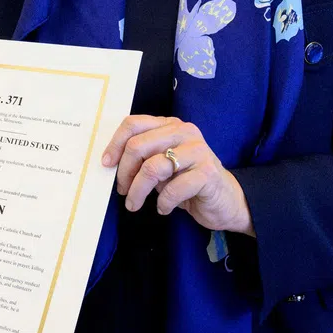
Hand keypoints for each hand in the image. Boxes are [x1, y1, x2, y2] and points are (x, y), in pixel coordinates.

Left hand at [102, 115, 253, 236]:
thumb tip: (112, 164)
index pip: (133, 124)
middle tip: (123, 191)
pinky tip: (163, 208)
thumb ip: (143, 158)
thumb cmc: (187, 182)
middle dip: (124, 172)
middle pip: (138, 146)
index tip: (106, 164)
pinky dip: (162, 203)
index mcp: (169, 125)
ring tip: (134, 204)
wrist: (225, 200)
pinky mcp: (208, 172)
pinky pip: (173, 189)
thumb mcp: (162, 165)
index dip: (115, 144)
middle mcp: (184, 132)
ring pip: (152, 168)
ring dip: (138, 191)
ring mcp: (197, 150)